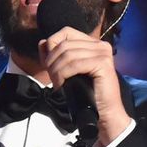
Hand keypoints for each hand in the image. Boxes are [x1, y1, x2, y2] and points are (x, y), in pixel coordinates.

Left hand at [40, 28, 130, 143]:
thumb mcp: (68, 71)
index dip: (52, 45)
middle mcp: (100, 45)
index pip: (66, 32)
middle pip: (64, 44)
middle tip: (52, 78)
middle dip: (52, 61)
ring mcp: (103, 53)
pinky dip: (63, 74)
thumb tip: (42, 42)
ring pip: (67, 54)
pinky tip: (62, 84)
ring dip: (56, 70)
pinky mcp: (103, 64)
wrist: (104, 114)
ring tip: (57, 83)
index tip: (48, 64)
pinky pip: (74, 64)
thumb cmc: (87, 94)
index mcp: (94, 44)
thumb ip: (57, 55)